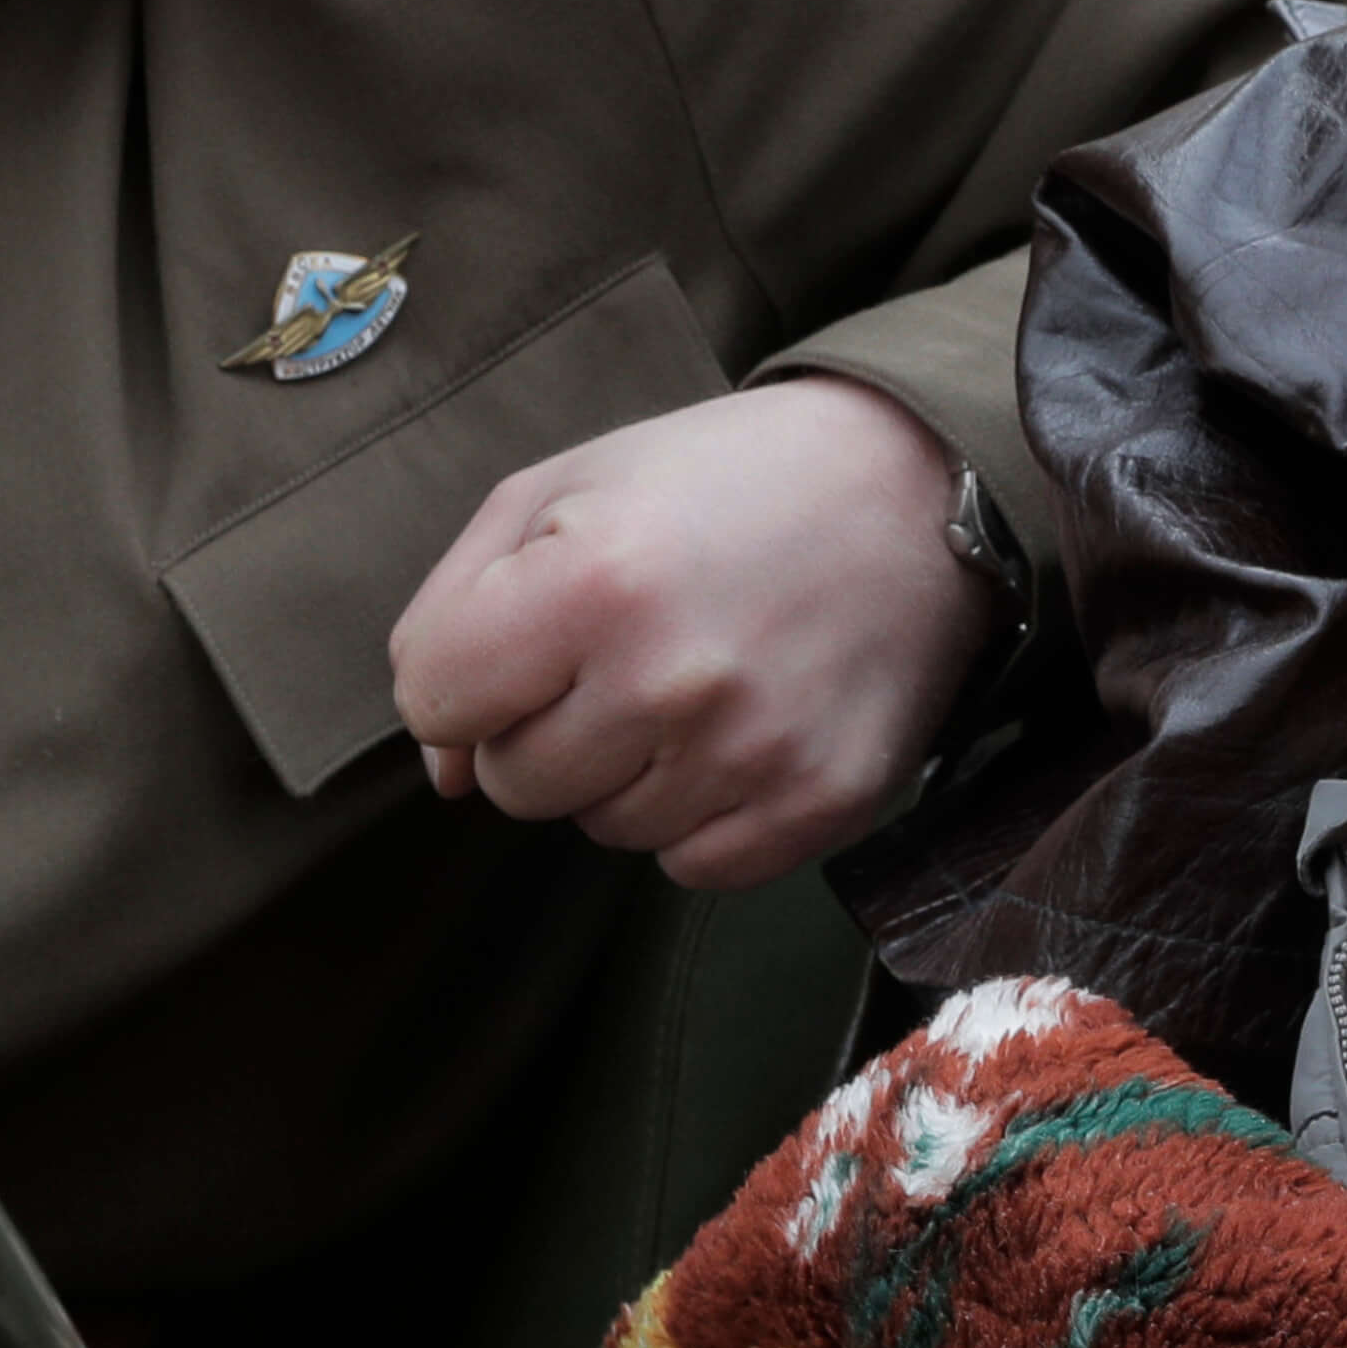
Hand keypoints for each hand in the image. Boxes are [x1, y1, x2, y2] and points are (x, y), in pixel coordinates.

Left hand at [390, 378, 999, 889]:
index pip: (433, 700)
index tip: (526, 632)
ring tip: (696, 676)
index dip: (461, 672)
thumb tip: (446, 775)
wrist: (914, 484)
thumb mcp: (559, 492)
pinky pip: (693, 867)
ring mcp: (752, 753)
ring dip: (628, 769)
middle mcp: (670, 680)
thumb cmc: (717, 480)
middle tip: (627, 648)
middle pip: (514, 784)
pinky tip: (743, 728)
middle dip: (545, 725)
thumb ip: (453, 618)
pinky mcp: (820, 805)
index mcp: (593, 581)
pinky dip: (703, 811)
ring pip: (603, 829)